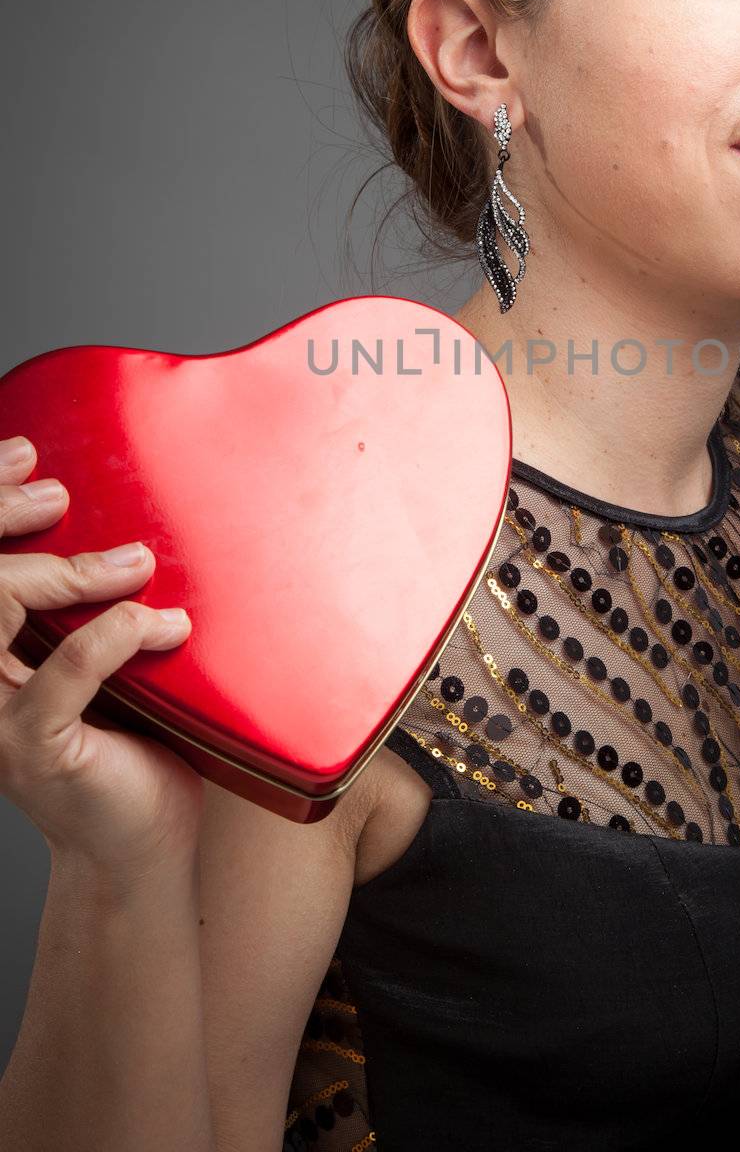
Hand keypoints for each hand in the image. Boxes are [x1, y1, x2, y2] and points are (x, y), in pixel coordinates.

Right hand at [0, 434, 203, 881]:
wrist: (144, 842)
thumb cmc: (136, 740)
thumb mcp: (113, 654)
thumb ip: (101, 599)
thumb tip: (140, 514)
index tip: (25, 457)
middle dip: (6, 516)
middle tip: (63, 494)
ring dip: (72, 573)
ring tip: (139, 565)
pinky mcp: (33, 749)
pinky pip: (67, 667)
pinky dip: (117, 633)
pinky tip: (163, 627)